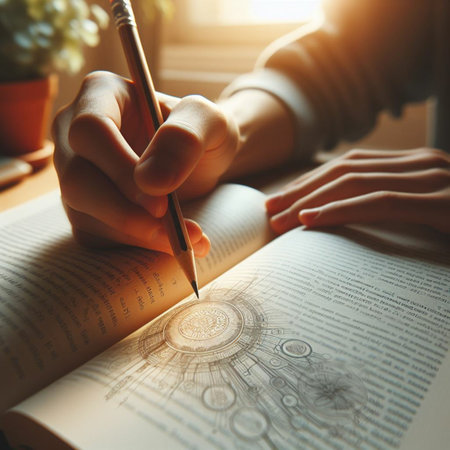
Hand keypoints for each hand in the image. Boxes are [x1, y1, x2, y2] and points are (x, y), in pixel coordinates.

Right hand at [52, 71, 238, 254]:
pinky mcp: (86, 208)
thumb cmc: (201, 132)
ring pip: (84, 213)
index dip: (121, 169)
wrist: (201, 160)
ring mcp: (76, 173)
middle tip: (173, 233)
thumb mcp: (209, 121)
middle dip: (125, 213)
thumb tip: (150, 182)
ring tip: (186, 241)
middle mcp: (76, 134)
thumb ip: (185, 138)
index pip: (90, 131)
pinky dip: (134, 247)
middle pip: (78, 179)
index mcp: (101, 95)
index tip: (161, 201)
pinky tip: (169, 244)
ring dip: (136, 235)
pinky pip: (96, 235)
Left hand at [266, 148, 449, 233]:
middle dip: (302, 190)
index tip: (282, 198)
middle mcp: (421, 163)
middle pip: (345, 171)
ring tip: (279, 219)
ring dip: (310, 201)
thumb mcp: (432, 212)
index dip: (312, 181)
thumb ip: (399, 206)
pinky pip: (379, 203)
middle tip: (270, 208)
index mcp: (415, 164)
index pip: (351, 165)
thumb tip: (351, 217)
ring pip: (354, 183)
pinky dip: (340, 210)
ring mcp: (432, 179)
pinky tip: (310, 220)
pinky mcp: (442, 203)